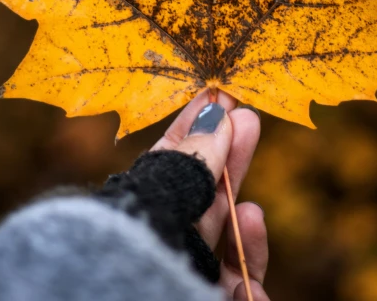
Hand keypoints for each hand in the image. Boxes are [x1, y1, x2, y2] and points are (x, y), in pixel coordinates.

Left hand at [152, 91, 268, 300]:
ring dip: (244, 233)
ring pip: (223, 251)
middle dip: (227, 159)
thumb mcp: (156, 205)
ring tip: (251, 213)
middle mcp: (155, 246)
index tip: (216, 95)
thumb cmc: (125, 260)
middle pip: (200, 198)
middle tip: (247, 117)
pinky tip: (250, 293)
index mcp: (132, 218)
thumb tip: (215, 111)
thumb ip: (188, 166)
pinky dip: (250, 292)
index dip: (193, 130)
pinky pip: (236, 296)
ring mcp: (178, 278)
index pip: (166, 165)